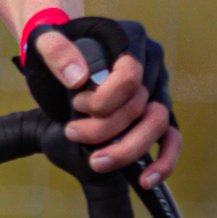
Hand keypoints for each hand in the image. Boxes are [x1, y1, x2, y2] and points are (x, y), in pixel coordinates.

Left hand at [30, 28, 180, 189]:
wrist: (60, 56)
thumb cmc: (55, 47)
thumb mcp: (45, 41)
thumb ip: (56, 51)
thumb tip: (79, 79)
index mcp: (130, 38)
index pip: (130, 76)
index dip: (103, 99)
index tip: (76, 103)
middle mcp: (150, 62)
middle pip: (143, 105)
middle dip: (106, 128)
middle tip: (72, 133)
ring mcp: (156, 87)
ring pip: (158, 124)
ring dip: (128, 149)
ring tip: (96, 161)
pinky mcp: (156, 111)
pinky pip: (171, 137)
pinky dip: (163, 161)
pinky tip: (146, 179)